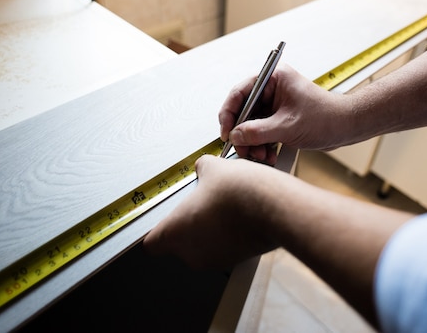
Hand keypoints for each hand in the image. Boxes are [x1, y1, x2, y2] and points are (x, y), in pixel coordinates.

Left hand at [142, 155, 282, 268]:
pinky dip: (227, 234)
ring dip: (208, 229)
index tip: (161, 219)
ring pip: (202, 245)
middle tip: (198, 203)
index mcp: (175, 231)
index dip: (156, 229)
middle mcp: (191, 252)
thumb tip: (203, 167)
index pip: (151, 242)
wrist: (275, 207)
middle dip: (187, 224)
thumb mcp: (213, 168)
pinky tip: (238, 214)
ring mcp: (215, 259)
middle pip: (178, 242)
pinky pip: (223, 247)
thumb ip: (201, 169)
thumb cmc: (240, 193)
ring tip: (222, 206)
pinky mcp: (236, 259)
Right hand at [219, 63, 348, 163]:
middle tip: (245, 150)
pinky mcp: (278, 118)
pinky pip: (261, 132)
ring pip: (251, 125)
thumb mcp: (287, 126)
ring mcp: (275, 104)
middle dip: (244, 134)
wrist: (346, 127)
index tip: (227, 132)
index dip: (229, 114)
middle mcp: (272, 89)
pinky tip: (268, 155)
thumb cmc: (326, 117)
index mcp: (273, 78)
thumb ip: (258, 131)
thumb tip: (236, 135)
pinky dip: (262, 145)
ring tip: (260, 156)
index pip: (240, 93)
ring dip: (253, 143)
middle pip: (244, 112)